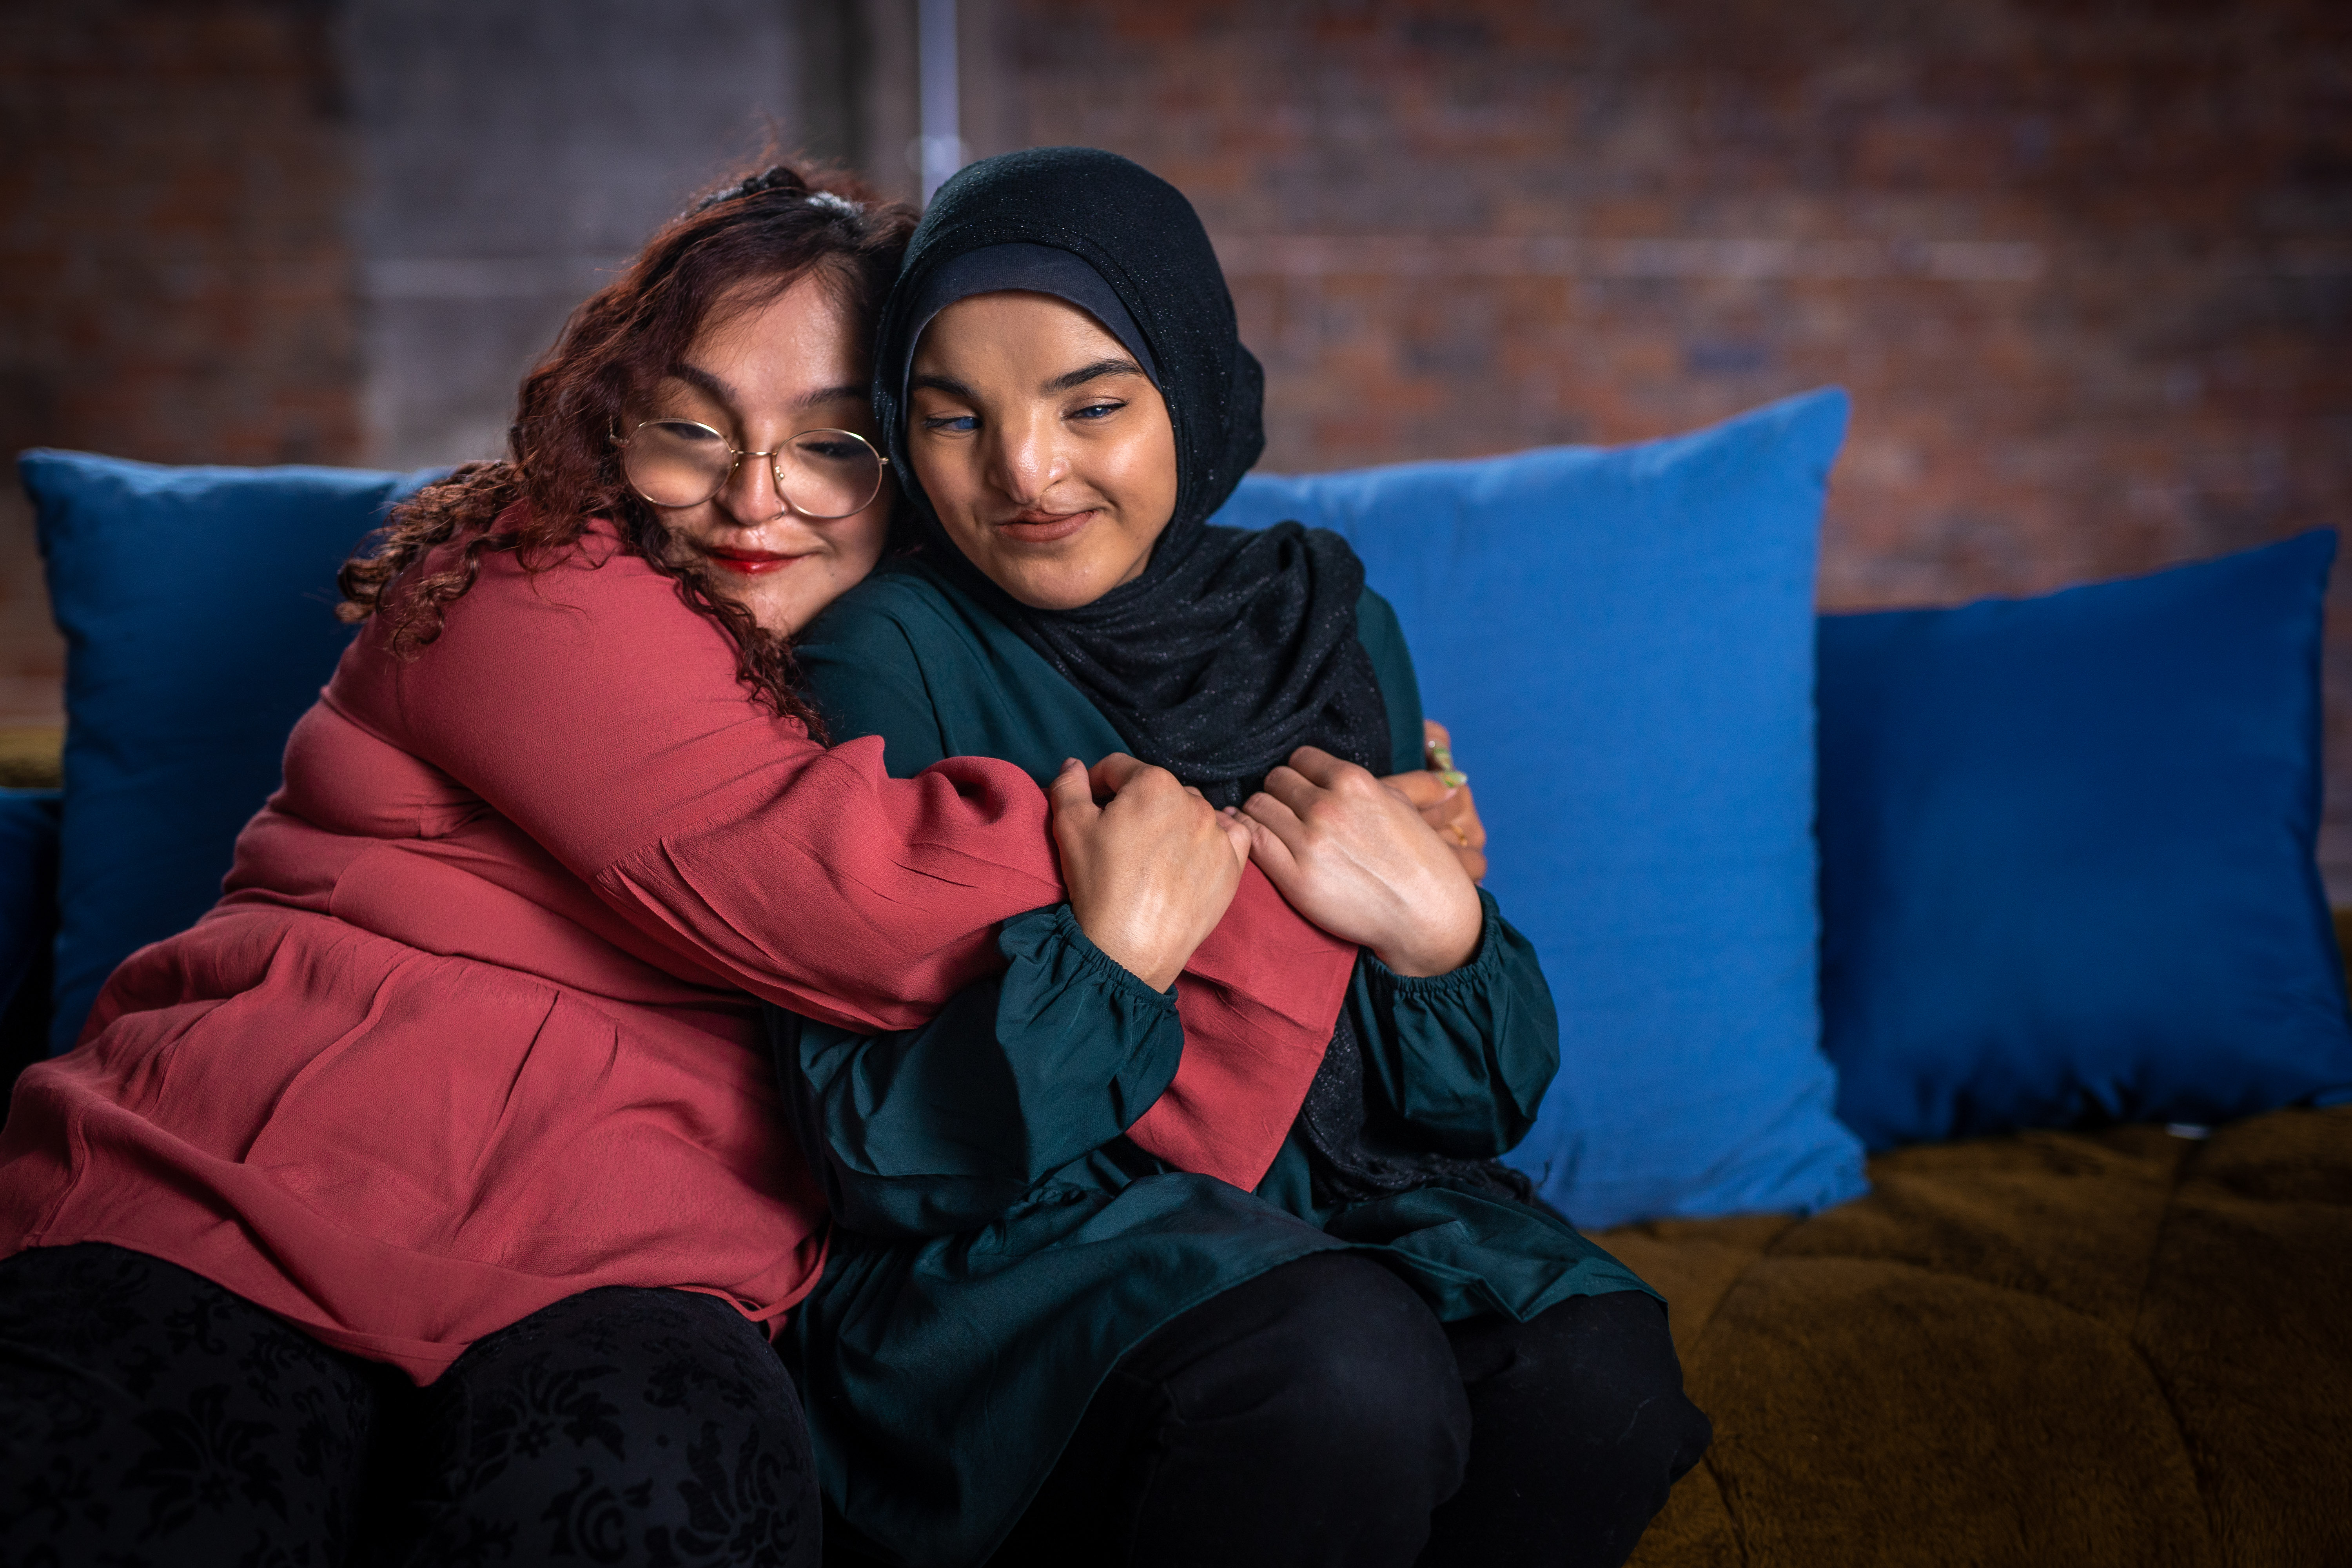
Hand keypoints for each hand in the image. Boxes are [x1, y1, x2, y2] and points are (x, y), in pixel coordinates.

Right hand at [1049, 754, 1250, 991]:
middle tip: (1121, 837)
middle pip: (1157, 790)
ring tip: (1154, 853)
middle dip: (1138, 805)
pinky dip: (1214, 838)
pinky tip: (1196, 852)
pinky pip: (1230, 837)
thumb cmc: (1099, 883)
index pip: (1119, 768)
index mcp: (1153, 784)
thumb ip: (1069, 786)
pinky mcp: (1233, 865)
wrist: (1130, 947)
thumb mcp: (1069, 826)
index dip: (1098, 785)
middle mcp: (1193, 801)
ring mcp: (1217, 834)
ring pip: (1192, 812)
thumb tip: (1074, 765)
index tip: (1091, 807)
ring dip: (1173, 821)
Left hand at [1233, 746, 1481, 976]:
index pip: (1301, 758)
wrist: (1426, 916)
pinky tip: (1249, 837)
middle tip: (1286, 809)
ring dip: (1259, 812)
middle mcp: (1327, 807)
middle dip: (1279, 792)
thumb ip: (1360, 785)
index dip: (1300, 773)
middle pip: (1275, 780)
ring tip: (1269, 825)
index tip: (1302, 788)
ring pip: (1257, 806)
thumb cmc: (1420, 860)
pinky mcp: (1295, 877)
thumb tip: (1328, 773)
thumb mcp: (1398, 804)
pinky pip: (1253, 840)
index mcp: (1354, 782)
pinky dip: (1246, 833)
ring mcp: (1308, 842)